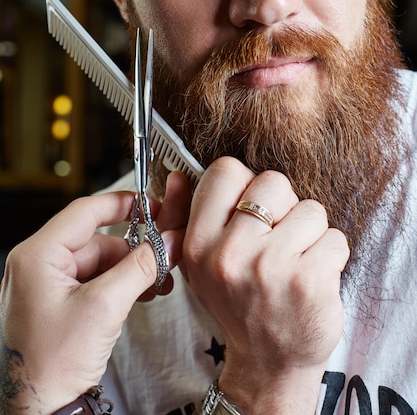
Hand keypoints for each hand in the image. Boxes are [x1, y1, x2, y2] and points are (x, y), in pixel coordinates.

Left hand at [0, 171, 189, 414]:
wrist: (38, 413)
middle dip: (133, 251)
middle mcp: (37, 265)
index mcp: (37, 255)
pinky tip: (142, 293)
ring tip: (157, 283)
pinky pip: (93, 282)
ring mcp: (46, 286)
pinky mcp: (56, 304)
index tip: (152, 205)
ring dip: (130, 271)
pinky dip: (118, 286)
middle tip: (164, 258)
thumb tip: (168, 243)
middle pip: (97, 240)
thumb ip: (141, 267)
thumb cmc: (51, 366)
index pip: (85, 211)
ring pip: (99, 263)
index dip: (123, 204)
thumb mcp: (104, 307)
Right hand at [182, 157, 348, 413]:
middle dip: (285, 205)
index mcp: (199, 244)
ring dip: (311, 232)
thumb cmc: (239, 305)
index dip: (246, 184)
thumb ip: (189, 214)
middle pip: (274, 182)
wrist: (269, 363)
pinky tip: (313, 276)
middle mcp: (230, 254)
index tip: (253, 208)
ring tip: (296, 260)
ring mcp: (270, 267)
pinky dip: (331, 254)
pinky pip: (335, 238)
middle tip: (278, 237)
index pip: (226, 171)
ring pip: (310, 209)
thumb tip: (179, 175)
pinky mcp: (309, 281)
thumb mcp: (201, 265)